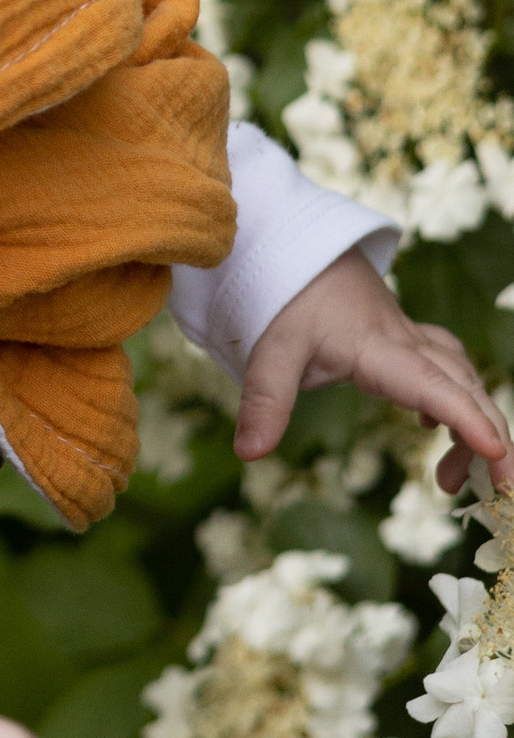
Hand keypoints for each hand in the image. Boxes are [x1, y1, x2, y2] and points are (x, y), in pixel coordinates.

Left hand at [237, 245, 511, 490]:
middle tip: (502, 492)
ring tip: (448, 480)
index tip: (496, 452)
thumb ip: (265, 401)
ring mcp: (411, 339)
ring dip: (474, 426)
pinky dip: (457, 403)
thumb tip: (249, 453)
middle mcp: (407, 344)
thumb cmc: (285, 297)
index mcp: (379, 348)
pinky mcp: (405, 340)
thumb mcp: (269, 350)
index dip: (467, 420)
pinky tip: (434, 431)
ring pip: (463, 380)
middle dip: (493, 439)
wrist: (295, 245)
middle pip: (466, 388)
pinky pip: (449, 371)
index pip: (433, 387)